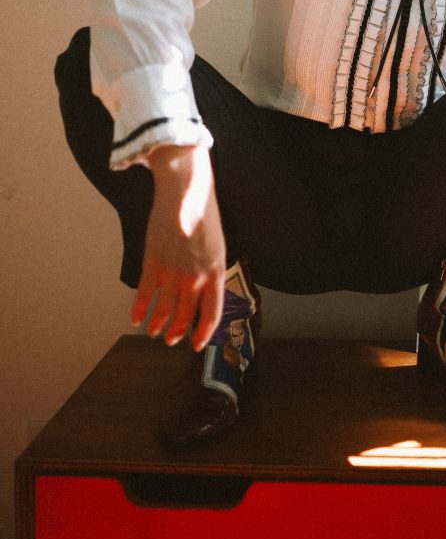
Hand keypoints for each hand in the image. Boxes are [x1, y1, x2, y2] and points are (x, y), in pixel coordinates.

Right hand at [132, 145, 225, 350]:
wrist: (185, 193)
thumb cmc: (203, 214)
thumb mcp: (216, 245)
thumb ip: (209, 269)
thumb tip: (202, 290)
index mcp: (215, 272)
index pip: (211, 313)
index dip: (203, 333)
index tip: (196, 345)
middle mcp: (195, 278)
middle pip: (185, 316)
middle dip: (177, 332)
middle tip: (170, 339)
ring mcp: (173, 273)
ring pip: (163, 309)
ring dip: (157, 323)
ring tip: (153, 331)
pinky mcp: (153, 263)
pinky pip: (144, 294)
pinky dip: (139, 308)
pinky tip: (135, 318)